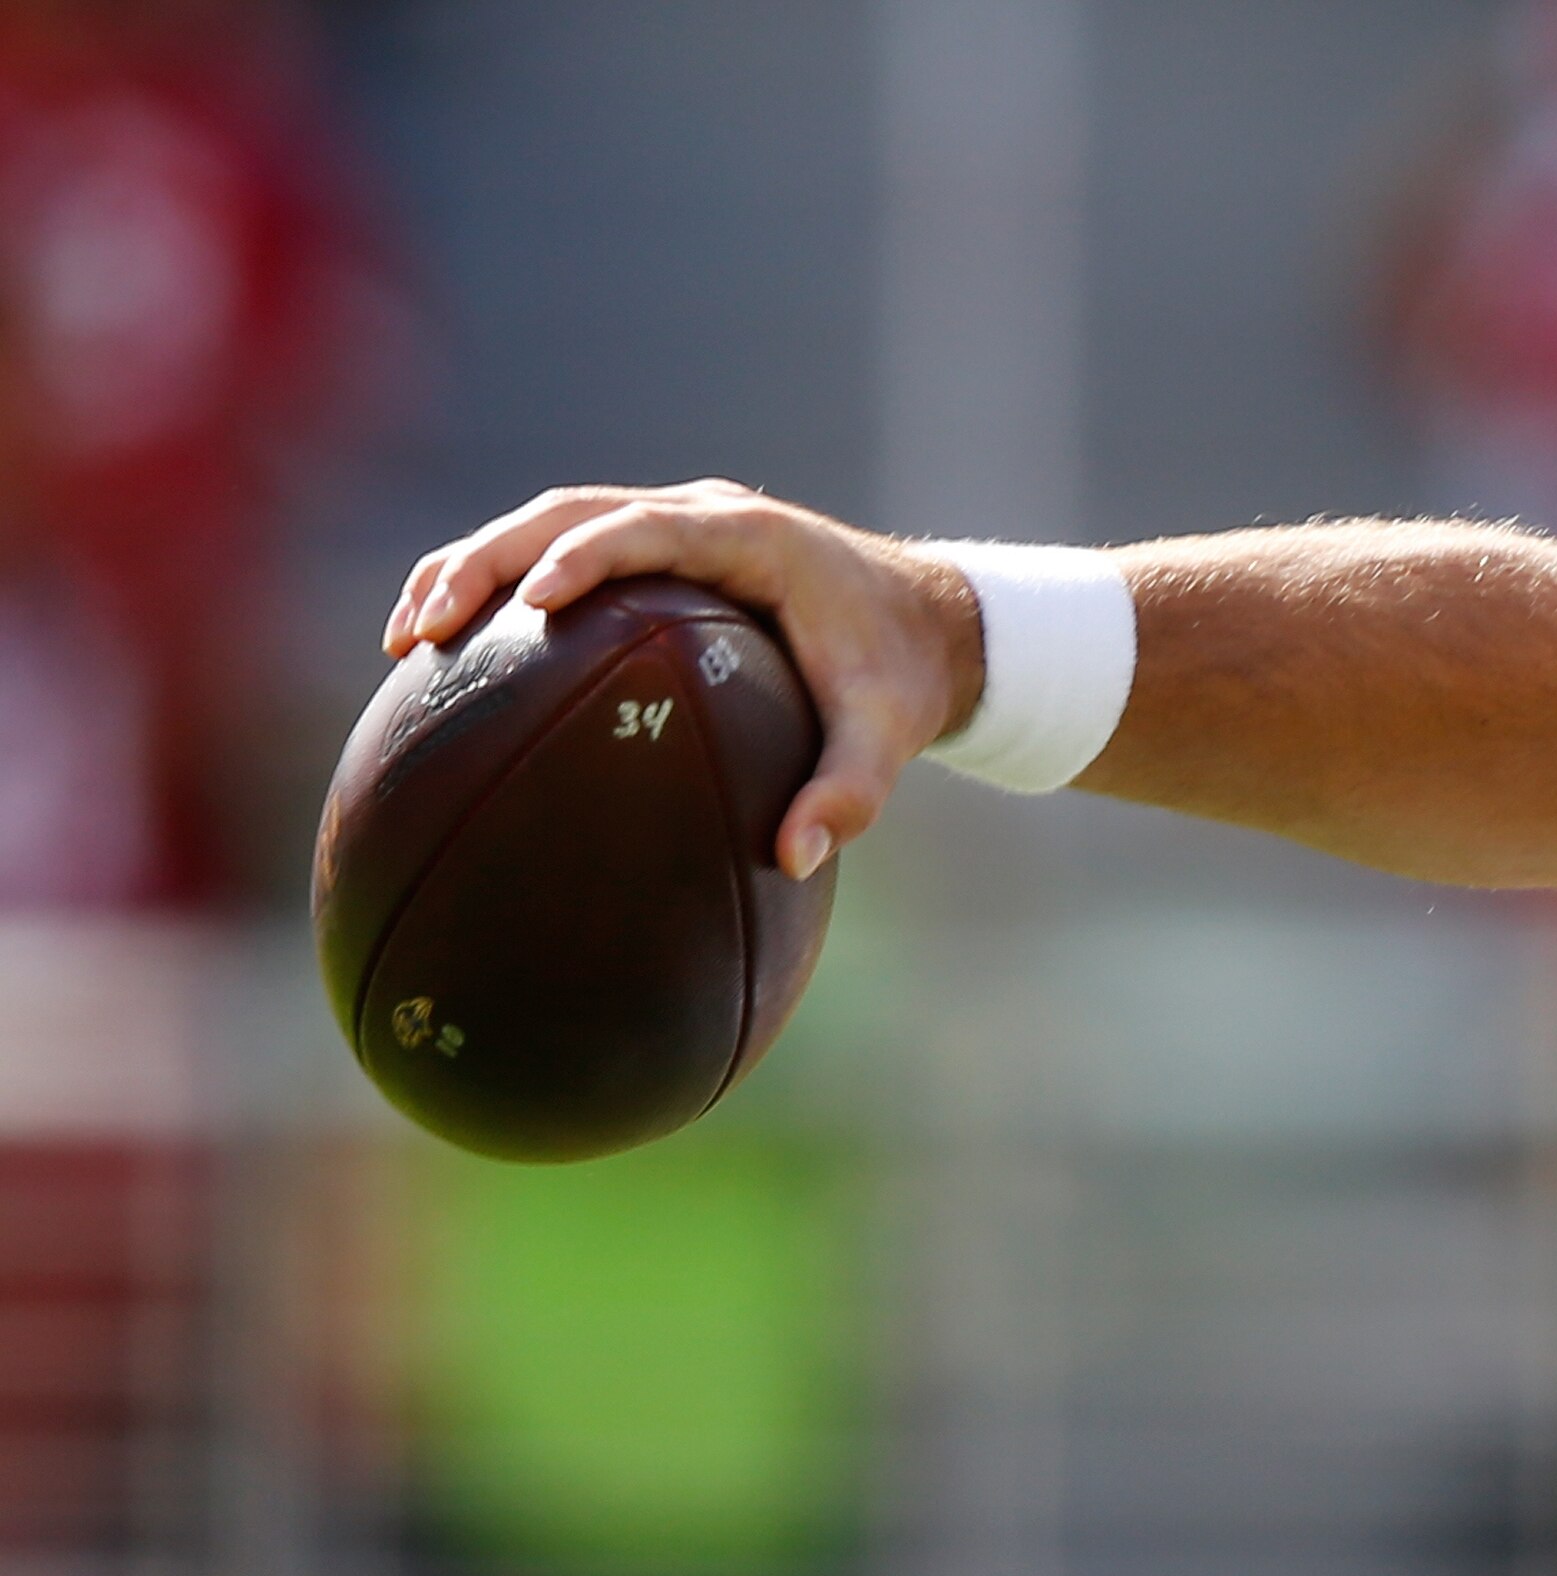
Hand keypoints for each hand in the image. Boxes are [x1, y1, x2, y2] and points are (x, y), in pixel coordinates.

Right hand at [381, 482, 981, 879]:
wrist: (929, 626)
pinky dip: (503, 592)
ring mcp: (672, 526)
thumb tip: (792, 861)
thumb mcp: (890, 736)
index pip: (646, 529)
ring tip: (407, 639)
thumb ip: (850, 794)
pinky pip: (564, 557)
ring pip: (548, 525)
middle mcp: (701, 514)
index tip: (530, 603)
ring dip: (472, 569)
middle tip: (426, 626)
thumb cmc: (904, 678)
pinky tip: (448, 655)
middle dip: (487, 561)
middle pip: (568, 513)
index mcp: (750, 537)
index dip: (582, 556)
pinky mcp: (656, 553)